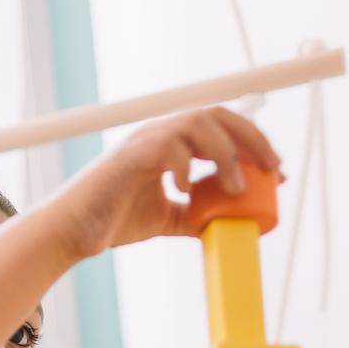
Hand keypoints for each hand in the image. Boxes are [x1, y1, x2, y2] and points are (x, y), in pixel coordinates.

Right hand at [56, 106, 282, 257]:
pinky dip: (185, 166)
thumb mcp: (165, 219)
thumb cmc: (111, 220)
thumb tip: (226, 223)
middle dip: (251, 139)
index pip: (221, 129)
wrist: (72, 232)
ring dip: (224, 153)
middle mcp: (159, 134)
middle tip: (272, 168)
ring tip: (237, 186)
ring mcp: (144, 141)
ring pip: (197, 123)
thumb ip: (193, 214)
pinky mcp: (129, 157)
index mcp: (170, 143)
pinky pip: (166, 148)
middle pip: (217, 115)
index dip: (253, 144)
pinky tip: (188, 190)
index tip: (276, 171)